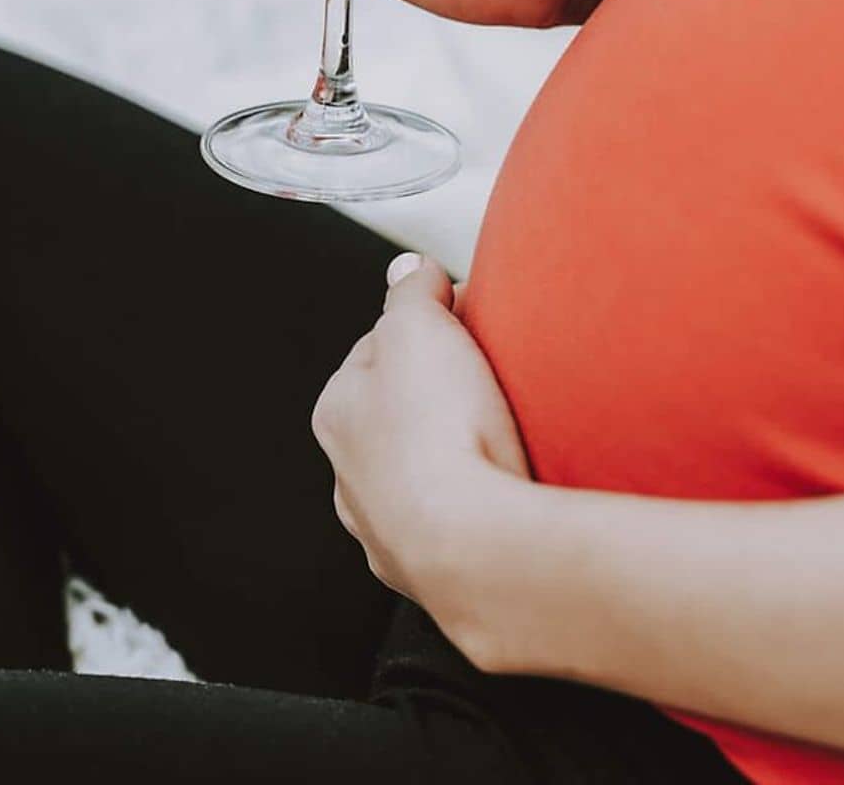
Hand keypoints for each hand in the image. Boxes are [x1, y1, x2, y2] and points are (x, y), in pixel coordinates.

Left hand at [312, 253, 530, 620]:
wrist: (474, 544)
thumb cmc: (438, 434)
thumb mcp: (419, 328)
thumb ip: (411, 293)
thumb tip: (409, 270)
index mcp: (337, 412)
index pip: (377, 352)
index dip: (425, 331)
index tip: (463, 324)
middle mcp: (350, 476)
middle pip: (400, 417)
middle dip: (439, 399)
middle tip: (488, 383)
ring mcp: (389, 531)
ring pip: (424, 477)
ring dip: (455, 459)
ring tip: (502, 444)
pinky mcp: (434, 573)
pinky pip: (458, 527)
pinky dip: (478, 510)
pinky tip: (506, 496)